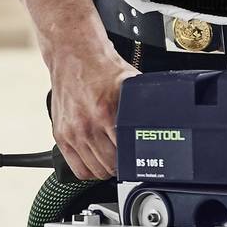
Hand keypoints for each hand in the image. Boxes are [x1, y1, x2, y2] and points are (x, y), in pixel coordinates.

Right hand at [43, 40, 136, 181]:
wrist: (73, 55)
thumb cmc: (101, 67)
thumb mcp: (131, 84)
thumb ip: (144, 104)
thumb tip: (166, 117)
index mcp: (105, 114)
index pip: (125, 155)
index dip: (135, 161)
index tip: (139, 159)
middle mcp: (86, 126)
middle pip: (109, 167)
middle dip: (120, 166)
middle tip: (126, 159)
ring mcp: (71, 132)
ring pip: (93, 171)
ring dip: (105, 169)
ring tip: (111, 160)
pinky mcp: (60, 135)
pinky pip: (76, 168)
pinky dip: (87, 169)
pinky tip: (95, 160)